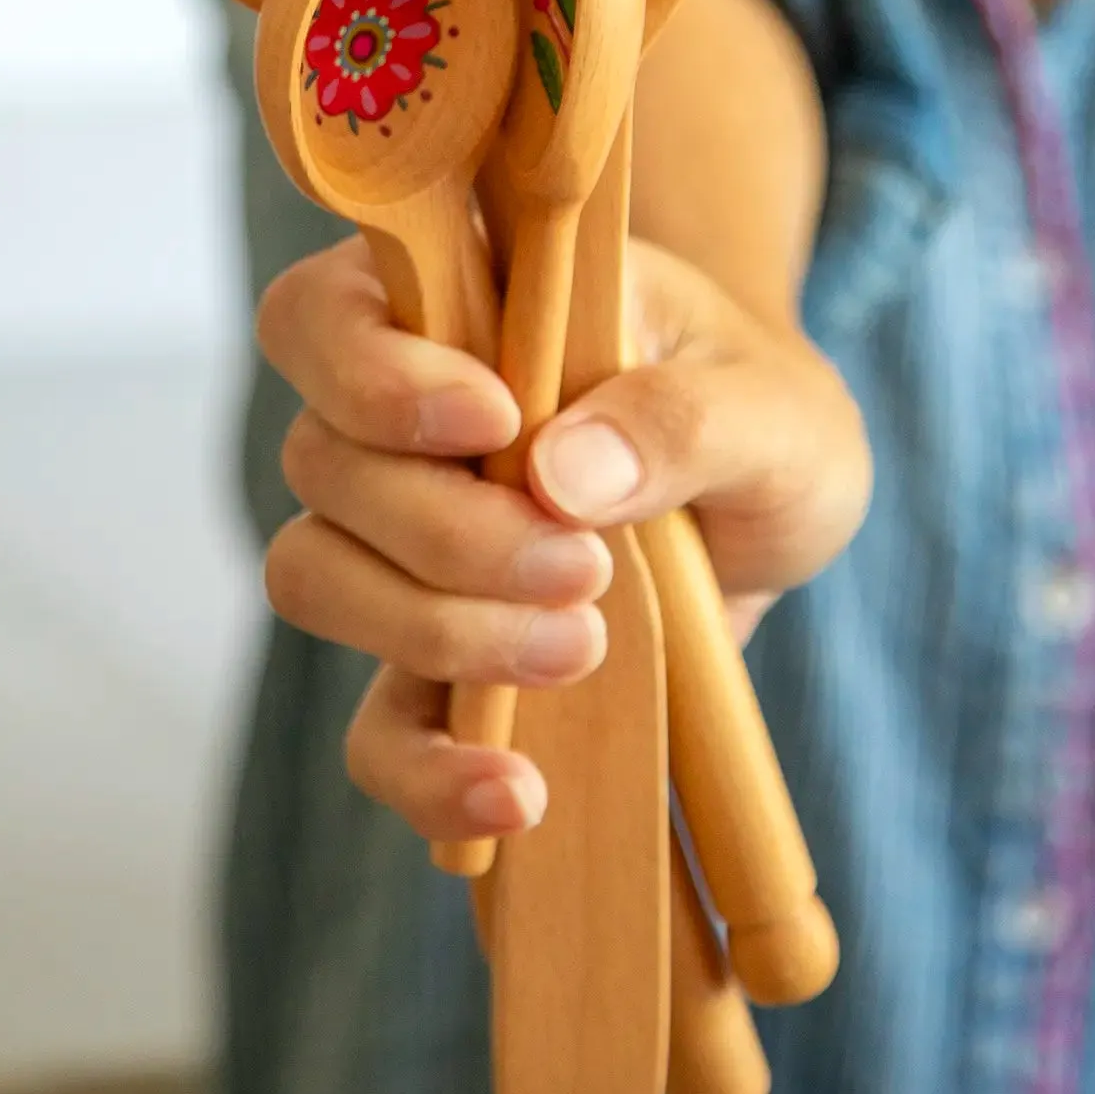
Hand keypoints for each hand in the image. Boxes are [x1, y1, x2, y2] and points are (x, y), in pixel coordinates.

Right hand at [256, 229, 868, 851]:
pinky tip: (515, 794)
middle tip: (584, 566)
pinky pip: (373, 725)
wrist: (777, 504)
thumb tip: (562, 471)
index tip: (496, 417)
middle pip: (322, 461)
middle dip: (446, 529)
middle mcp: (402, 413)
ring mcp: (402, 539)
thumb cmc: (766, 413)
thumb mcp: (776, 407)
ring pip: (317, 577)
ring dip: (436, 629)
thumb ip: (686, 418)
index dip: (378, 371)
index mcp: (466, 299)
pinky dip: (423, 771)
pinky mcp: (432, 656)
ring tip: (584, 644)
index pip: (328, 313)